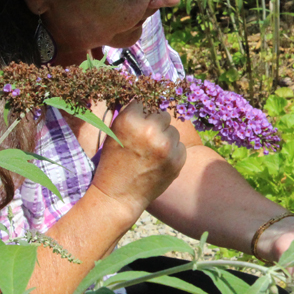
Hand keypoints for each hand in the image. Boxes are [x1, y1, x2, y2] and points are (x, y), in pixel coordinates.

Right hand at [90, 102, 186, 218]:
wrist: (118, 196)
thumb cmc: (113, 163)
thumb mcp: (114, 133)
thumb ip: (131, 116)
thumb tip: (149, 96)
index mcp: (130, 121)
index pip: (144, 101)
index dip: (141, 112)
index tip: (139, 121)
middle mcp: (150, 130)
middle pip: (162, 114)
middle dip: (155, 124)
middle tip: (145, 139)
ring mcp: (166, 146)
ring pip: (173, 130)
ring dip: (165, 138)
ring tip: (151, 153)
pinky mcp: (178, 160)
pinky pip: (180, 145)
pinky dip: (173, 152)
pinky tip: (159, 162)